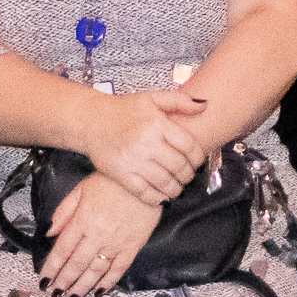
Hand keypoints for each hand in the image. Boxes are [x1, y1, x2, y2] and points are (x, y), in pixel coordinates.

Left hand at [40, 171, 160, 296]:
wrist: (147, 179)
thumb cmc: (111, 181)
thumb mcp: (82, 188)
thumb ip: (64, 210)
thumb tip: (49, 233)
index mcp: (82, 220)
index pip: (62, 250)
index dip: (51, 268)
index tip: (43, 281)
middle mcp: (97, 235)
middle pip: (77, 264)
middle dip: (64, 282)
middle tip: (55, 295)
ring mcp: (116, 242)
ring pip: (95, 270)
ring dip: (82, 286)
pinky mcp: (133, 246)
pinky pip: (119, 268)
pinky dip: (109, 282)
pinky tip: (99, 292)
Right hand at [81, 88, 210, 203]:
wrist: (91, 121)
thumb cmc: (124, 109)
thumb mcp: (152, 98)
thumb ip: (180, 101)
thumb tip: (205, 105)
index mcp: (157, 124)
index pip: (188, 146)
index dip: (198, 158)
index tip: (198, 162)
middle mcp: (146, 143)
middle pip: (178, 166)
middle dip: (188, 175)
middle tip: (189, 177)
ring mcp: (133, 160)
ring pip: (164, 182)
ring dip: (176, 189)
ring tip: (178, 188)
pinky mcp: (120, 174)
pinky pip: (143, 192)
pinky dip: (156, 198)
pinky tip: (162, 196)